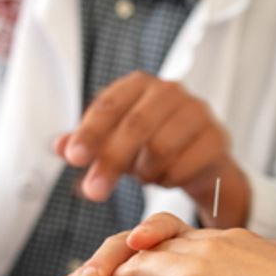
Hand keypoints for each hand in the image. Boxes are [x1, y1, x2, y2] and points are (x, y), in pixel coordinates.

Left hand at [56, 71, 250, 226]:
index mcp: (139, 84)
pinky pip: (184, 166)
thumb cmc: (149, 144)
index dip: (90, 131)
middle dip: (111, 161)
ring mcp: (197, 112)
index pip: (110, 104)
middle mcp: (170, 91)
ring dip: (144, 172)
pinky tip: (166, 178)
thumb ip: (85, 143)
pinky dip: (167, 179)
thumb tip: (58, 146)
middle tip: (93, 192)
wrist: (200, 159)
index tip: (74, 158)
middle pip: (135, 126)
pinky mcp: (216, 137)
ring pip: (160, 148)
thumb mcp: (112, 142)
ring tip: (143, 177)